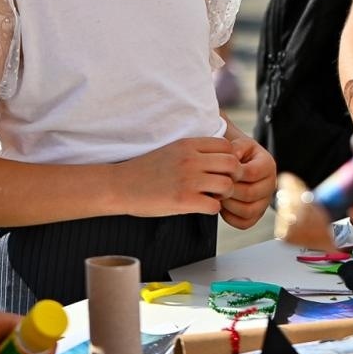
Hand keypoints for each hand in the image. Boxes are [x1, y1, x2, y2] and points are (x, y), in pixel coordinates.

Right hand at [125, 137, 240, 216]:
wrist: (120, 185)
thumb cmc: (145, 170)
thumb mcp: (171, 150)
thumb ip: (194, 151)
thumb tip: (219, 158)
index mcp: (188, 144)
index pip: (226, 146)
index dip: (228, 159)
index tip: (220, 169)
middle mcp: (190, 160)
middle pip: (232, 164)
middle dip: (232, 177)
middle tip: (221, 185)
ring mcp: (188, 180)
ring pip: (227, 185)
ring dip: (224, 194)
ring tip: (211, 196)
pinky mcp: (183, 200)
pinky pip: (214, 206)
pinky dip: (212, 209)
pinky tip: (201, 206)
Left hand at [220, 138, 274, 228]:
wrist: (236, 161)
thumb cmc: (235, 152)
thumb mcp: (236, 144)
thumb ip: (234, 148)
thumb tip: (230, 161)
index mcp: (268, 165)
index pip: (252, 173)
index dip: (233, 174)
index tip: (218, 171)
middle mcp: (271, 185)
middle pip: (250, 194)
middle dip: (228, 191)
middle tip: (213, 186)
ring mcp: (264, 202)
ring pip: (248, 211)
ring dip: (228, 205)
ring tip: (217, 195)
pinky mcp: (256, 215)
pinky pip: (244, 223)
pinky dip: (230, 217)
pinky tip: (221, 206)